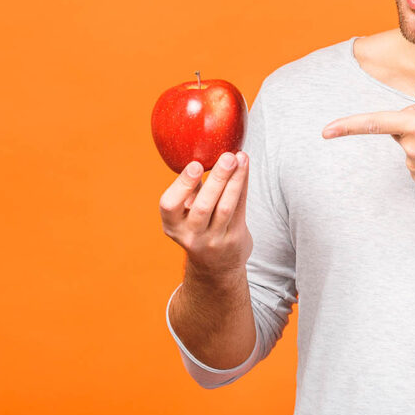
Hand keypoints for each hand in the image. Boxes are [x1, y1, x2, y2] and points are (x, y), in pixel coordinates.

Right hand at [159, 151, 252, 278]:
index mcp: (172, 225)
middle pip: (203, 206)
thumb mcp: (184, 214)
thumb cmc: (198, 226)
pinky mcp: (234, 239)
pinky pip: (240, 208)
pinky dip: (243, 185)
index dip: (182, 185)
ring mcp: (214, 240)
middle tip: (228, 156)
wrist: (215, 267)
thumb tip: (197, 147)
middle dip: (217, 179)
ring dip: (235, 180)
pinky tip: (245, 167)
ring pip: (225, 207)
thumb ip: (189, 188)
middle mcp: (191, 235)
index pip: (170, 206)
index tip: (195, 165)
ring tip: (239, 157)